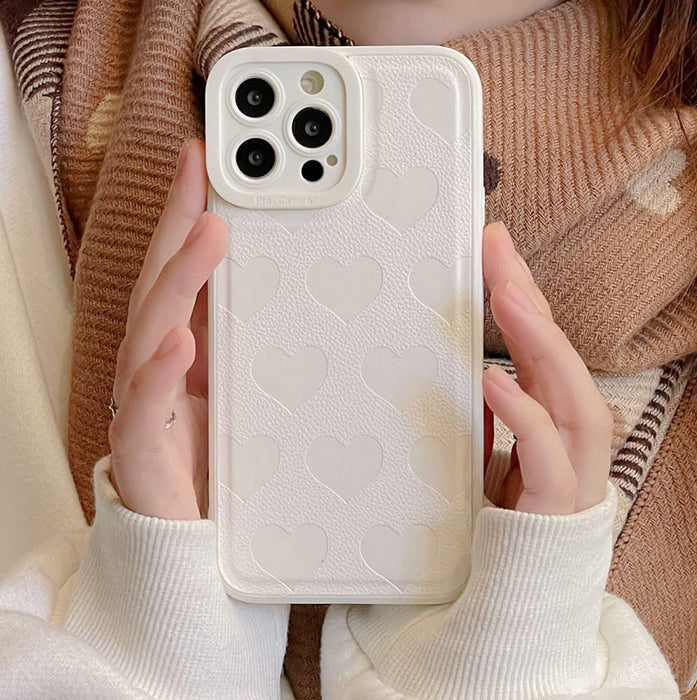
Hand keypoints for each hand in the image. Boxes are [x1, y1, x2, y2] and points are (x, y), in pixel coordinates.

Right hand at [108, 140, 226, 519]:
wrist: (184, 524)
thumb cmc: (206, 446)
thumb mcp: (231, 377)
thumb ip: (237, 333)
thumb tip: (274, 280)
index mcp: (175, 340)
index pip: (176, 264)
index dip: (183, 209)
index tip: (203, 159)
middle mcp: (152, 358)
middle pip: (160, 280)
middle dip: (179, 222)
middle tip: (205, 173)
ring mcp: (142, 397)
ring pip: (151, 326)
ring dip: (179, 278)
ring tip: (209, 234)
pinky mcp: (141, 444)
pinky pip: (146, 404)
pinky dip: (160, 370)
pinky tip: (179, 342)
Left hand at [482, 222, 612, 514]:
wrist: (523, 580)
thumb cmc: (509, 506)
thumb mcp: (488, 442)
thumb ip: (484, 405)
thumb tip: (461, 362)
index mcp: (551, 411)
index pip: (540, 340)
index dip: (521, 291)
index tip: (493, 246)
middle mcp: (568, 430)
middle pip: (556, 352)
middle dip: (528, 297)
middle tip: (497, 247)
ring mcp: (571, 464)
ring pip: (569, 393)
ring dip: (539, 341)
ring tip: (505, 295)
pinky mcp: (556, 501)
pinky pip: (546, 452)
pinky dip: (522, 412)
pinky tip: (495, 378)